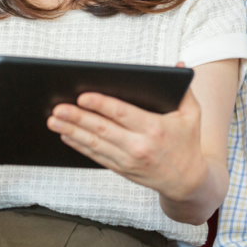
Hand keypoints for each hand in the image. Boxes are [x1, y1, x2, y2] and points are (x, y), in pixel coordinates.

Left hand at [47, 88, 207, 201]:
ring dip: (71, 131)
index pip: (122, 113)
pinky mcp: (122, 169)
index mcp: (154, 128)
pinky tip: (66, 135)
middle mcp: (139, 145)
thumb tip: (179, 65)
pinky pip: (96, 156)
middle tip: (57, 108)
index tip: (82, 97)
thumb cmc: (187, 142)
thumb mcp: (192, 114)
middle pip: (102, 129)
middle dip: (77, 118)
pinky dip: (79, 146)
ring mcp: (128, 160)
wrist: (188, 181)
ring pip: (94, 144)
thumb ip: (185, 89)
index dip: (101, 105)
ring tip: (54, 121)